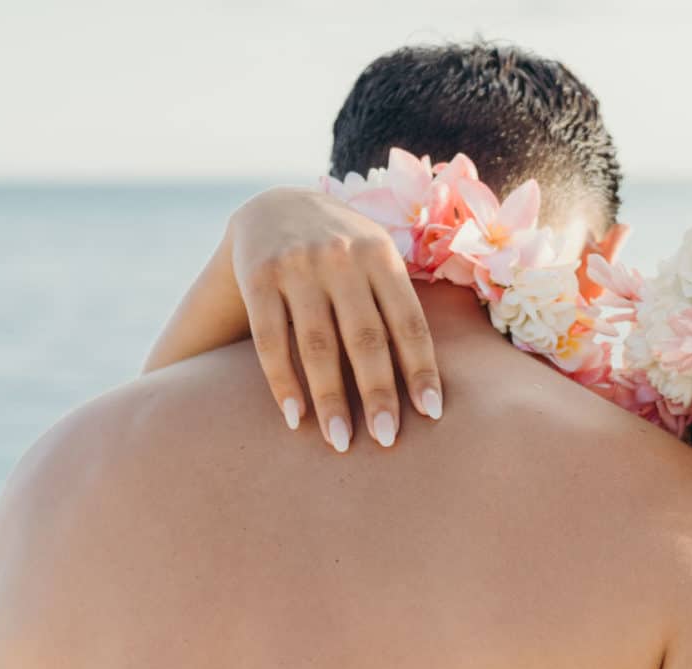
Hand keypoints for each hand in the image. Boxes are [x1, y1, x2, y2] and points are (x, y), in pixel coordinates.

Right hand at [228, 187, 442, 450]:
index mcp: (381, 255)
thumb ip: (399, 302)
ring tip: (340, 442)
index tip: (432, 414)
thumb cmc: (345, 251)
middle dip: (378, 393)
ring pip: (317, 344)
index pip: (408, 321)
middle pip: (365, 337)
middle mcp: (341, 257)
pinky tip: (296, 418)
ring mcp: (297, 265)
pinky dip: (283, 382)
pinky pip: (270, 339)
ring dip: (330, 398)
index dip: (422, 369)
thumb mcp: (377, 257)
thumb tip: (432, 377)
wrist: (276, 204)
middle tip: (387, 440)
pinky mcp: (259, 277)